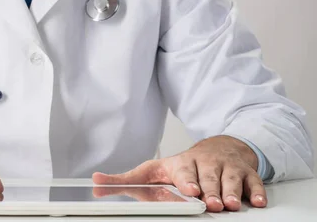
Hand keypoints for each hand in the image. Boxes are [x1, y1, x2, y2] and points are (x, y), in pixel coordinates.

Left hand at [92, 135, 267, 211]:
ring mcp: (227, 168)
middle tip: (211, 202)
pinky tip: (257, 200)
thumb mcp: (152, 171)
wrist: (218, 148)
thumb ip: (126, 180)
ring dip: (232, 192)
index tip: (189, 189)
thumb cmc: (183, 166)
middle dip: (210, 189)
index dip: (187, 180)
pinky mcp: (246, 173)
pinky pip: (254, 181)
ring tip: (231, 204)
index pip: (184, 171)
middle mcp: (205, 164)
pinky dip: (256, 191)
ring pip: (231, 180)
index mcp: (182, 164)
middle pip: (209, 177)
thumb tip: (95, 183)